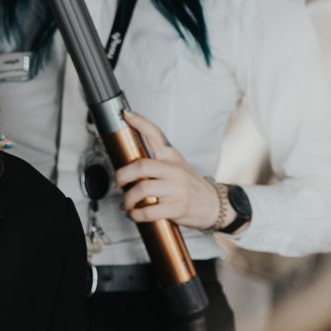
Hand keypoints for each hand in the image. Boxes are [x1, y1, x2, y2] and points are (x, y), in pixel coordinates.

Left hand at [115, 110, 224, 229]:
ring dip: (128, 198)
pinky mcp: (176, 207)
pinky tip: (135, 214)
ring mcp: (176, 189)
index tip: (127, 115)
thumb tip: (128, 162)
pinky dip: (136, 214)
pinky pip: (149, 211)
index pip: (155, 135)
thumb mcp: (177, 166)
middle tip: (118, 182)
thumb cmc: (190, 186)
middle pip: (141, 166)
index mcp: (172, 157)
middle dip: (122, 175)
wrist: (212, 204)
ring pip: (142, 189)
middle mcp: (174, 170)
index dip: (140, 123)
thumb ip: (157, 161)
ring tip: (127, 203)